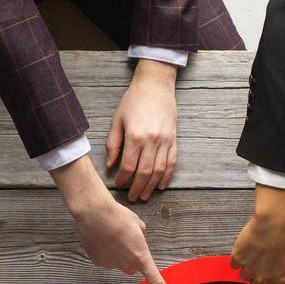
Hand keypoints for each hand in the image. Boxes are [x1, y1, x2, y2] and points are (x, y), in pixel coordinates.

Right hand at [53, 156, 173, 283]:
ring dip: (116, 252)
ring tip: (110, 233)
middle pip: (132, 268)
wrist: (94, 212)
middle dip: (131, 258)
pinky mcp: (97, 261)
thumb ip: (139, 234)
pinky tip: (100, 236)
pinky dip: (103, 250)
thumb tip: (136, 235)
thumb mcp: (136, 223)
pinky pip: (104, 258)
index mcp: (141, 256)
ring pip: (117, 262)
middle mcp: (126, 264)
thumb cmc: (118, 215)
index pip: (155, 281)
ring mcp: (110, 265)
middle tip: (125, 239)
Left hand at [107, 59, 178, 202]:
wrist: (155, 85)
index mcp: (134, 136)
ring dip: (151, 186)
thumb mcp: (117, 120)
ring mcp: (165, 141)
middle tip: (132, 197)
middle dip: (137, 188)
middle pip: (144, 172)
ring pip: (159, 171)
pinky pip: (172, 163)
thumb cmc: (133, 101)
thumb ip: (113, 144)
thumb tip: (110, 165)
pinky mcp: (174, 140)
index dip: (123, 179)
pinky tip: (161, 185)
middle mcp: (151, 140)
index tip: (119, 185)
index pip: (128, 166)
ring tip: (145, 195)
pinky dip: (167, 176)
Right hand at [231, 186, 284, 283]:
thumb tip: (255, 283)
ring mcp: (250, 271)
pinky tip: (247, 246)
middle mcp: (264, 280)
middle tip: (261, 260)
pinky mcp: (238, 261)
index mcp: (280, 281)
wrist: (272, 223)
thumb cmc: (280, 240)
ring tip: (256, 249)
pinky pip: (235, 263)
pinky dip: (239, 256)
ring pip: (243, 274)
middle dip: (255, 277)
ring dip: (247, 264)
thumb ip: (271, 275)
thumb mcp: (282, 262)